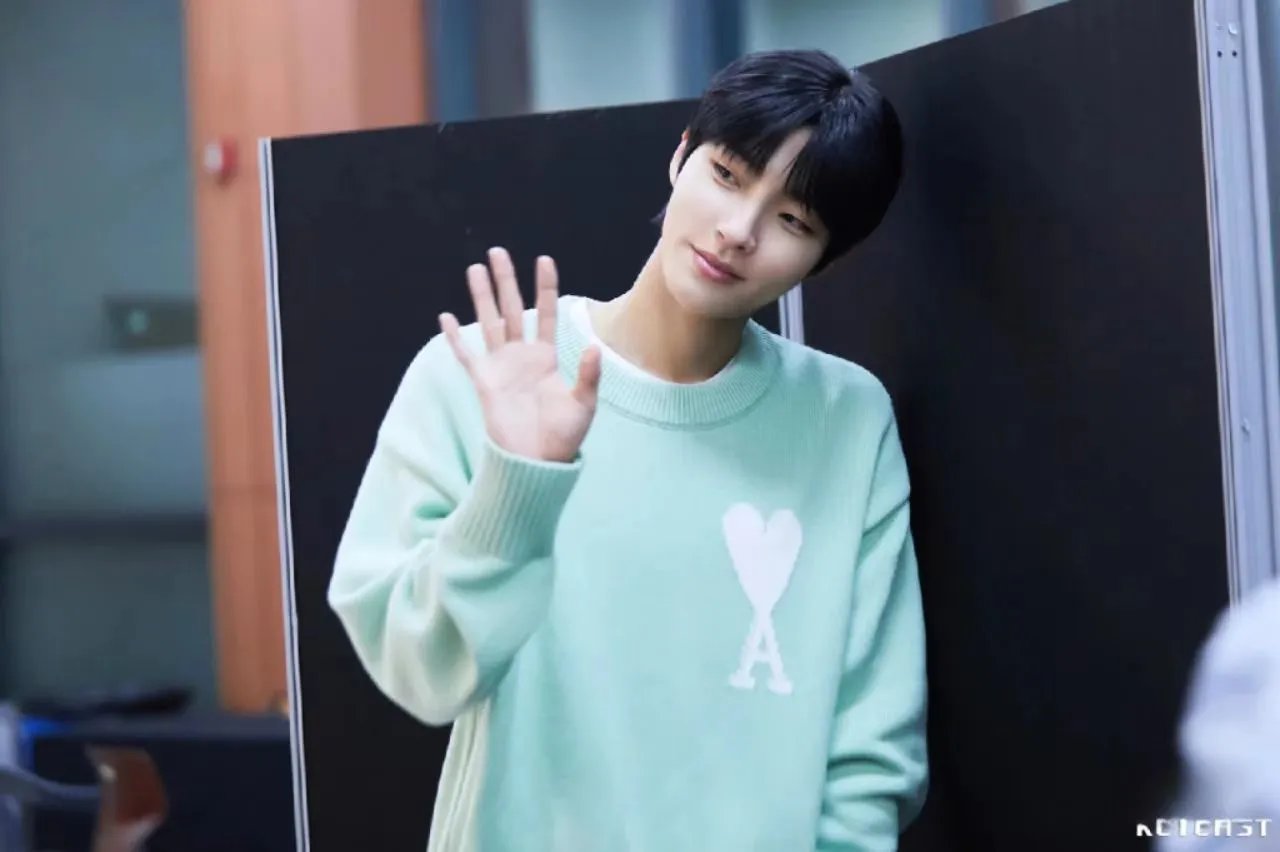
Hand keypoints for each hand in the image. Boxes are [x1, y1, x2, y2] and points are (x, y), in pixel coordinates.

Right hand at [439, 247, 601, 463]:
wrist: (536, 462)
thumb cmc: (563, 436)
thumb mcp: (583, 404)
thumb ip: (588, 375)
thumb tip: (594, 346)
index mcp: (546, 358)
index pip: (545, 314)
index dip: (544, 287)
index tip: (544, 259)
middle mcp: (521, 356)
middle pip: (512, 309)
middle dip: (505, 280)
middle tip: (497, 252)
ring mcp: (500, 367)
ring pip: (489, 322)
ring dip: (481, 296)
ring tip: (474, 268)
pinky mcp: (483, 382)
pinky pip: (466, 355)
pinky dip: (455, 338)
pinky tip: (445, 317)